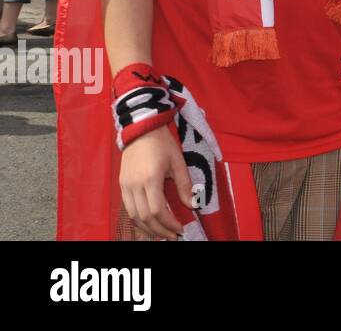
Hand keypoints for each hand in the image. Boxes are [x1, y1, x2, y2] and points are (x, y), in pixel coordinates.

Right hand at [119, 124, 191, 239]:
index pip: (157, 211)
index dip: (169, 223)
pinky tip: (149, 224)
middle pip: (144, 217)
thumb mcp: (178, 161)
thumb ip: (184, 185)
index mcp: (150, 179)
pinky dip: (138, 220)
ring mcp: (125, 186)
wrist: (141, 129)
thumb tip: (193, 205)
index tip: (180, 228)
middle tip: (173, 236)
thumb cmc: (162, 143)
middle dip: (159, 230)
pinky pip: (128, 209)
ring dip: (148, 229)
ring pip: (133, 216)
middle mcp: (134, 185)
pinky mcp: (122, 185)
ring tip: (162, 234)